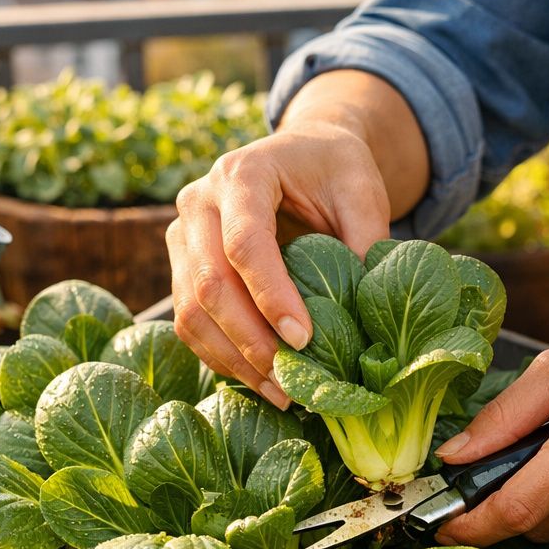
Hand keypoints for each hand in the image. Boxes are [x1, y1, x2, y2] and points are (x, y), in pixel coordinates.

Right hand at [168, 120, 391, 407]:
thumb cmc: (334, 171)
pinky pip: (189, 322)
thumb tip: (363, 310)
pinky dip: (222, 357)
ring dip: (233, 359)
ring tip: (280, 393)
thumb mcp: (362, 191)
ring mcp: (182, 235)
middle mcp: (198, 201)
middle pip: (209, 282)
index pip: (245, 243)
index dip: (271, 296)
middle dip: (250, 340)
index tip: (304, 339)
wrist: (302, 155)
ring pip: (190, 310)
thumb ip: (366, 241)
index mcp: (242, 173)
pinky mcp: (182, 267)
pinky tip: (260, 380)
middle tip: (291, 382)